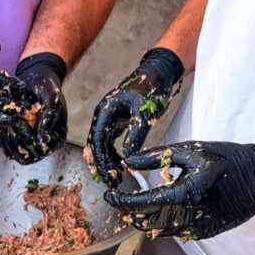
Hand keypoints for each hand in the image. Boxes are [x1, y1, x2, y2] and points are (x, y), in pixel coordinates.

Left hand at [0, 53, 67, 163]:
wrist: (36, 78)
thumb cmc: (47, 88)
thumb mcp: (51, 101)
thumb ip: (47, 121)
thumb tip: (42, 142)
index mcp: (56, 139)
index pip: (41, 153)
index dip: (30, 147)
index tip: (22, 132)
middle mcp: (41, 143)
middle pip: (25, 157)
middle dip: (15, 145)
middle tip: (10, 129)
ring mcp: (27, 140)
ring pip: (12, 153)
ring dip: (6, 141)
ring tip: (6, 125)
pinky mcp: (14, 134)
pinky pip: (3, 143)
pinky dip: (0, 136)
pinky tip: (2, 123)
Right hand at [87, 48, 183, 186]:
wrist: (157, 72)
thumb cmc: (149, 87)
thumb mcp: (143, 114)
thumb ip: (135, 136)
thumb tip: (129, 158)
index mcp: (104, 111)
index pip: (97, 141)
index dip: (100, 161)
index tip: (107, 176)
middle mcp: (103, 116)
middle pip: (96, 145)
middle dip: (102, 164)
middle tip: (111, 182)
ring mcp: (109, 118)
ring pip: (103, 145)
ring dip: (108, 161)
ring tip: (117, 177)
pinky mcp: (118, 121)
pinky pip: (111, 141)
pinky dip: (115, 154)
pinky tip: (122, 165)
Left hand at [104, 140, 254, 240]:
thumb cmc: (227, 159)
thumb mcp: (190, 151)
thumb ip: (155, 157)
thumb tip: (128, 161)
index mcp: (181, 194)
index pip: (139, 204)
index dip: (120, 200)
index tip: (109, 195)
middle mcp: (187, 216)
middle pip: (145, 222)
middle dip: (129, 211)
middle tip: (121, 199)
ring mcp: (197, 228)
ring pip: (158, 231)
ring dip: (145, 219)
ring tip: (139, 203)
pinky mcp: (205, 233)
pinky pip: (176, 232)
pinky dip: (164, 222)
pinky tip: (165, 208)